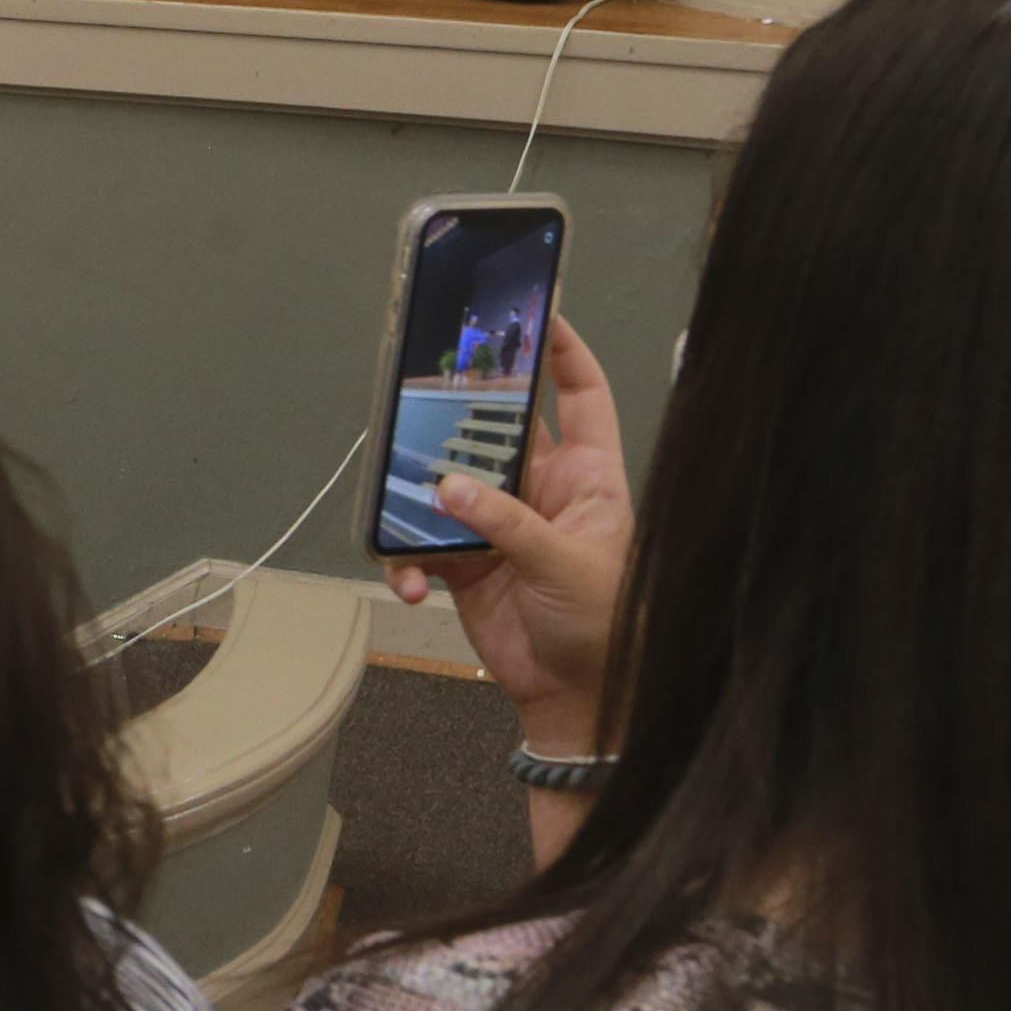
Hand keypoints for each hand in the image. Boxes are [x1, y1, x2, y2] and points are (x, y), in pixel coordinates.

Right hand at [389, 317, 634, 753]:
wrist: (576, 696)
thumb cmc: (604, 626)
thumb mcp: (568, 564)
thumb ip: (508, 522)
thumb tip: (451, 489)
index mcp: (588, 476)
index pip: (582, 396)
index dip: (563, 352)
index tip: (538, 314)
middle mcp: (542, 489)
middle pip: (498, 428)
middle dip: (463, 413)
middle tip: (430, 392)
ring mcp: (499, 522)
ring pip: (448, 481)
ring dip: (422, 494)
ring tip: (406, 505)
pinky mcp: (465, 560)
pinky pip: (421, 543)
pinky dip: (408, 561)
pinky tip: (412, 583)